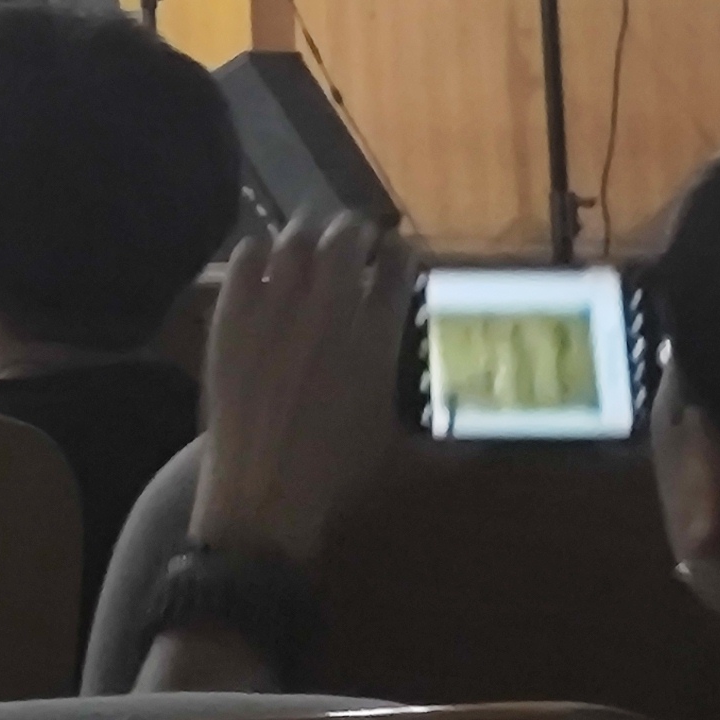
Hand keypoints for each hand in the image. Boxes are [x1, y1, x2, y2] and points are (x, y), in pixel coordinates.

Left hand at [187, 213, 416, 566]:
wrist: (264, 489)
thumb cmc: (340, 474)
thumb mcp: (406, 458)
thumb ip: (451, 445)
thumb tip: (488, 446)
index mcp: (376, 339)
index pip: (397, 272)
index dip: (403, 254)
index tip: (402, 251)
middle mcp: (328, 311)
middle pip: (345, 242)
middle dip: (357, 231)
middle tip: (358, 236)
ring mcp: (274, 309)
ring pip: (294, 243)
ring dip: (308, 234)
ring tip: (313, 239)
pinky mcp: (231, 316)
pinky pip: (243, 260)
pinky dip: (256, 250)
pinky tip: (262, 256)